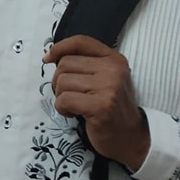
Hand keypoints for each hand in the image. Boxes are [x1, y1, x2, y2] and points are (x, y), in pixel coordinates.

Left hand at [43, 35, 149, 169]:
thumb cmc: (110, 107)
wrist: (131, 137)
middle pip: (65, 64)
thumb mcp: (103, 78)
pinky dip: (62, 108)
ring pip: (62, 82)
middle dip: (59, 81)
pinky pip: (64, 100)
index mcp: (114, 59)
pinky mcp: (101, 106)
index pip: (80, 42)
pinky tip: (74, 114)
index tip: (48, 59)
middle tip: (71, 95)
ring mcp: (108, 87)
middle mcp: (113, 70)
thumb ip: (83, 64)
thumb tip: (50, 56)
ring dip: (61, 96)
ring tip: (75, 105)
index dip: (59, 47)